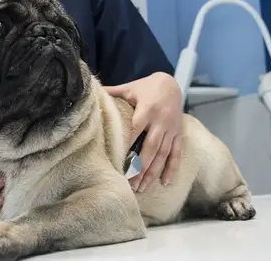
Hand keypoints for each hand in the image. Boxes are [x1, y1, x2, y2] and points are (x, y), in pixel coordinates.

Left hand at [105, 72, 182, 192]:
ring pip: (163, 154)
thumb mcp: (130, 88)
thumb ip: (113, 92)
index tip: (118, 163)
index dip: (128, 146)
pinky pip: (176, 153)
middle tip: (130, 185)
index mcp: (147, 109)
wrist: (172, 83)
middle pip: (150, 148)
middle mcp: (161, 121)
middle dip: (141, 167)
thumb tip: (92, 94)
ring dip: (153, 172)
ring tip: (142, 188)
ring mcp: (171, 129)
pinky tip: (165, 183)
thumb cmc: (147, 86)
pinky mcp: (178, 134)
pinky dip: (172, 168)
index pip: (136, 131)